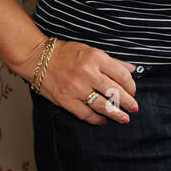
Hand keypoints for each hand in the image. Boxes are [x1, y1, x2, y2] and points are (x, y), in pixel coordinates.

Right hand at [24, 38, 138, 125]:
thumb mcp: (91, 51)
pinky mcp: (65, 99)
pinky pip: (85, 113)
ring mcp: (76, 88)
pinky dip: (96, 119)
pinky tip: (103, 120)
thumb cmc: (64, 53)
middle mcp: (87, 73)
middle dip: (128, 102)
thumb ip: (112, 61)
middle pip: (115, 92)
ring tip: (124, 118)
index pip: (122, 75)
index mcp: (96, 58)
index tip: (133, 91)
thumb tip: (131, 68)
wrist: (35, 57)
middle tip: (134, 108)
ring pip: (102, 105)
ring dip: (116, 114)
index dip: (131, 86)